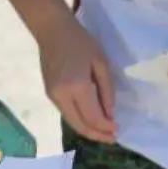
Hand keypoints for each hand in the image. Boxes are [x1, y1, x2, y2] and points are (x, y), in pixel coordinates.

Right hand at [36, 16, 116, 142]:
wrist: (52, 30)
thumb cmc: (81, 41)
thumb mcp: (101, 63)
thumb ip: (106, 90)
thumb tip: (110, 114)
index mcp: (77, 86)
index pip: (92, 117)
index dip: (106, 127)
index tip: (118, 129)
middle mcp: (62, 96)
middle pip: (80, 125)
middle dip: (97, 135)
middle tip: (112, 138)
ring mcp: (53, 96)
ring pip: (72, 122)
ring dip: (88, 130)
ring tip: (103, 132)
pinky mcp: (49, 94)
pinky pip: (67, 114)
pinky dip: (80, 121)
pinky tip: (90, 120)